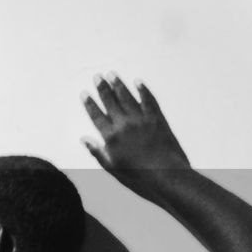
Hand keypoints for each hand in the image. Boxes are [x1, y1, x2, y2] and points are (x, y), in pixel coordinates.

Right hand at [82, 73, 189, 192]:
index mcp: (111, 137)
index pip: (97, 116)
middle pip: (111, 102)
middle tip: (97, 76)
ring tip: (112, 74)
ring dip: (119, 85)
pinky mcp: (157, 119)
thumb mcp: (113, 168)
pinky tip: (138, 82)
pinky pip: (149, 100)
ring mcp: (141, 120)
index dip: (90, 104)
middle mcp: (124, 124)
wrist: (166, 176)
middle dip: (103, 88)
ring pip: (127, 97)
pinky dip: (143, 90)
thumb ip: (98, 152)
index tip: (85, 93)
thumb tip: (84, 139)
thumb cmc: (139, 177)